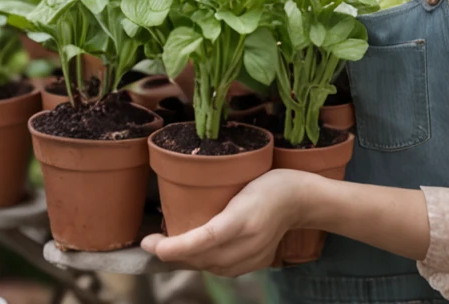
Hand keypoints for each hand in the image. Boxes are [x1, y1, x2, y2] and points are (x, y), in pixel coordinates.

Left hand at [141, 169, 307, 276]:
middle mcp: (247, 244)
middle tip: (149, 243)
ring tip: (166, 247)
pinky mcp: (256, 264)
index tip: (151, 245)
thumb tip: (182, 208)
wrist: (299, 198)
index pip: (202, 240)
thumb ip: (215, 197)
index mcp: (241, 220)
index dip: (175, 246)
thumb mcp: (240, 179)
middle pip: (202, 258)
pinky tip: (195, 253)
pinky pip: (223, 270)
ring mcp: (253, 257)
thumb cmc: (268, 180)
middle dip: (172, 254)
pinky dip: (205, 262)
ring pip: (210, 267)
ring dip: (187, 260)